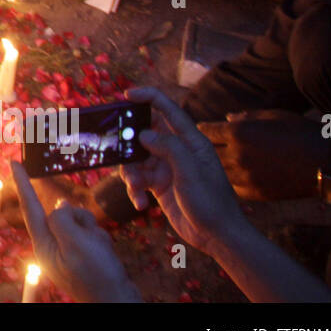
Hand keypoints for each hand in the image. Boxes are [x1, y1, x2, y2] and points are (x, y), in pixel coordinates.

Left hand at [12, 161, 140, 301]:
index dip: (22, 183)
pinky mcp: (83, 253)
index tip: (13, 162)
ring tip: (99, 250)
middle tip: (90, 242)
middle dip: (80, 220)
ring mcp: (68, 250)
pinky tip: (105, 253)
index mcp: (43, 245)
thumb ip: (62, 219)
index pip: (30, 207)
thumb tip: (60, 205)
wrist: (118, 301)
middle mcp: (52, 246)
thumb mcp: (76, 243)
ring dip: (93, 230)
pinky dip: (99, 239)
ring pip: (79, 220)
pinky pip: (90, 232)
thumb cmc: (97, 275)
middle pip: (62, 213)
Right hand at [120, 87, 248, 253]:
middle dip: (128, 140)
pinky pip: (138, 179)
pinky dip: (135, 190)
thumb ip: (169, 148)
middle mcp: (176, 150)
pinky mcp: (158, 184)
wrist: (217, 235)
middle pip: (145, 133)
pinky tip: (140, 203)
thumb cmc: (210, 201)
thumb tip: (143, 133)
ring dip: (131, 172)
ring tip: (136, 187)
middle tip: (114, 145)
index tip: (125, 95)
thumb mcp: (191, 172)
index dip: (147, 97)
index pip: (167, 109)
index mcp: (189, 140)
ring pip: (136, 158)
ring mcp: (166, 167)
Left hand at [196, 109, 329, 200]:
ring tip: (215, 163)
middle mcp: (237, 155)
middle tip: (201, 148)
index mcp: (239, 133)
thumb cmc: (301, 133)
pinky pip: (233, 187)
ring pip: (218, 172)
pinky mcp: (255, 193)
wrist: (326, 165)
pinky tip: (232, 177)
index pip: (207, 131)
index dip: (203, 129)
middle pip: (208, 152)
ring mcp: (245, 176)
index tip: (200, 128)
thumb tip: (227, 118)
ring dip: (216, 166)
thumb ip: (246, 117)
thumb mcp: (273, 116)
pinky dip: (230, 181)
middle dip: (204, 148)